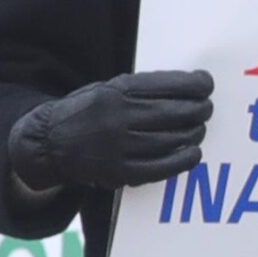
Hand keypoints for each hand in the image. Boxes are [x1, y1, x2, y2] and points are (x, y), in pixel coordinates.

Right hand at [10, 70, 212, 192]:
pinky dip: (183, 160)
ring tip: (199, 129)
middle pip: (176, 113)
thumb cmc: (86, 111)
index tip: (206, 84)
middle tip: (206, 109)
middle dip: (199, 110)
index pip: (168, 85)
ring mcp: (120, 147)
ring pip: (172, 140)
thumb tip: (186, 88)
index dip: (195, 85)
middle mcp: (119, 117)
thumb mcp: (106, 88)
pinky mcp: (120, 172)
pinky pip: (161, 167)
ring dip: (194, 134)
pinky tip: (193, 153)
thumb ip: (140, 88)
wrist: (50, 142)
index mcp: (117, 91)